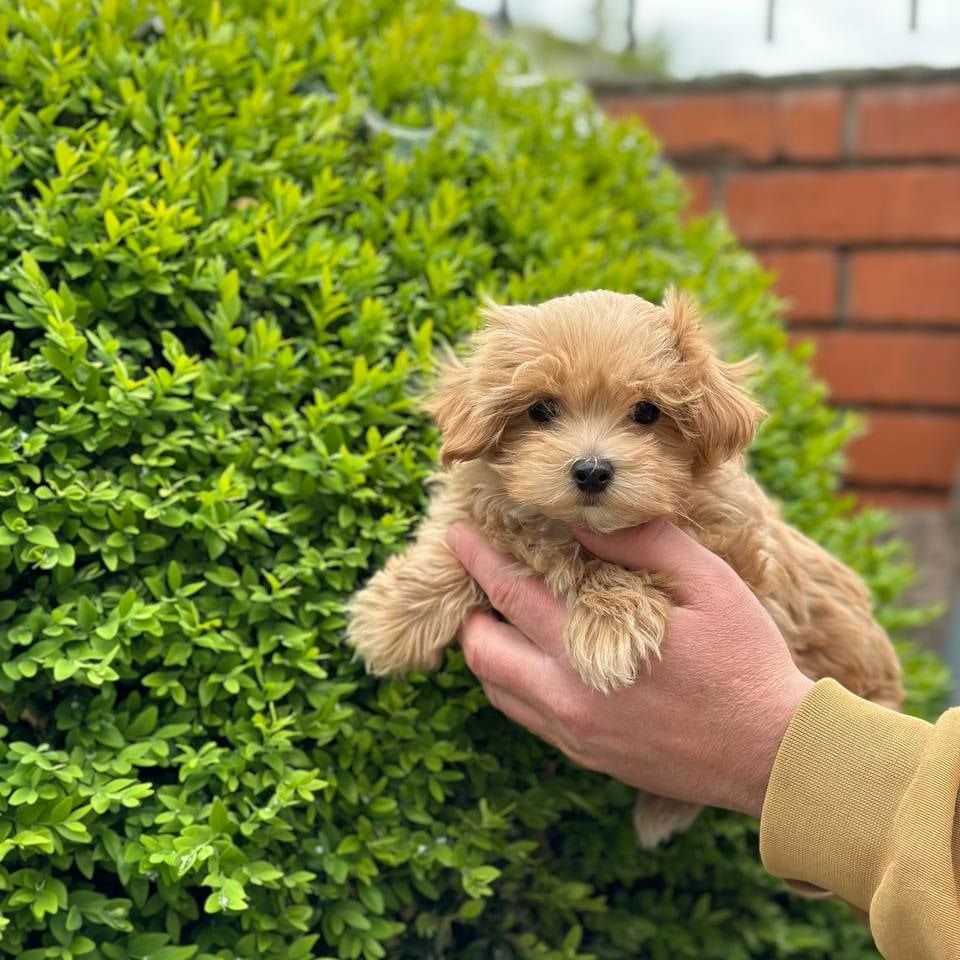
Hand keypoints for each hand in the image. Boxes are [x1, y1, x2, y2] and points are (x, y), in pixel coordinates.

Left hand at [446, 520, 813, 817]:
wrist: (772, 755)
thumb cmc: (745, 662)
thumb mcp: (707, 584)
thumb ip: (642, 544)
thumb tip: (584, 519)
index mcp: (590, 649)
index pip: (510, 592)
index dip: (478, 558)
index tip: (457, 533)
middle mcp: (568, 697)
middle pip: (483, 649)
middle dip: (469, 608)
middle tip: (477, 579)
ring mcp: (574, 734)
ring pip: (496, 689)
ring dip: (487, 648)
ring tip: (500, 616)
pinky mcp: (586, 757)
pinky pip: (525, 717)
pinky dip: (512, 682)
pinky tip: (534, 658)